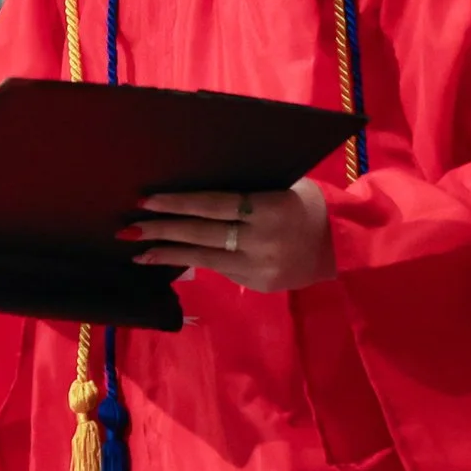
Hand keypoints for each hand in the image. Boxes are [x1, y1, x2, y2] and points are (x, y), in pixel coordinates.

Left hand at [124, 178, 336, 292]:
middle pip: (202, 234)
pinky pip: (220, 269)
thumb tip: (194, 186)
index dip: (178, 203)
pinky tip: (169, 258)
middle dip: (162, 231)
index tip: (146, 200)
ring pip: (205, 258)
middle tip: (127, 228)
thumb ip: (245, 190)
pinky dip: (193, 261)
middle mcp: (263, 241)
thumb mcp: (282, 186)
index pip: (214, 205)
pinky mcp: (259, 285)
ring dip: (167, 253)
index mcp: (269, 208)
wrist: (342, 244)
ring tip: (137, 250)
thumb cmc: (307, 204)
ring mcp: (261, 267)